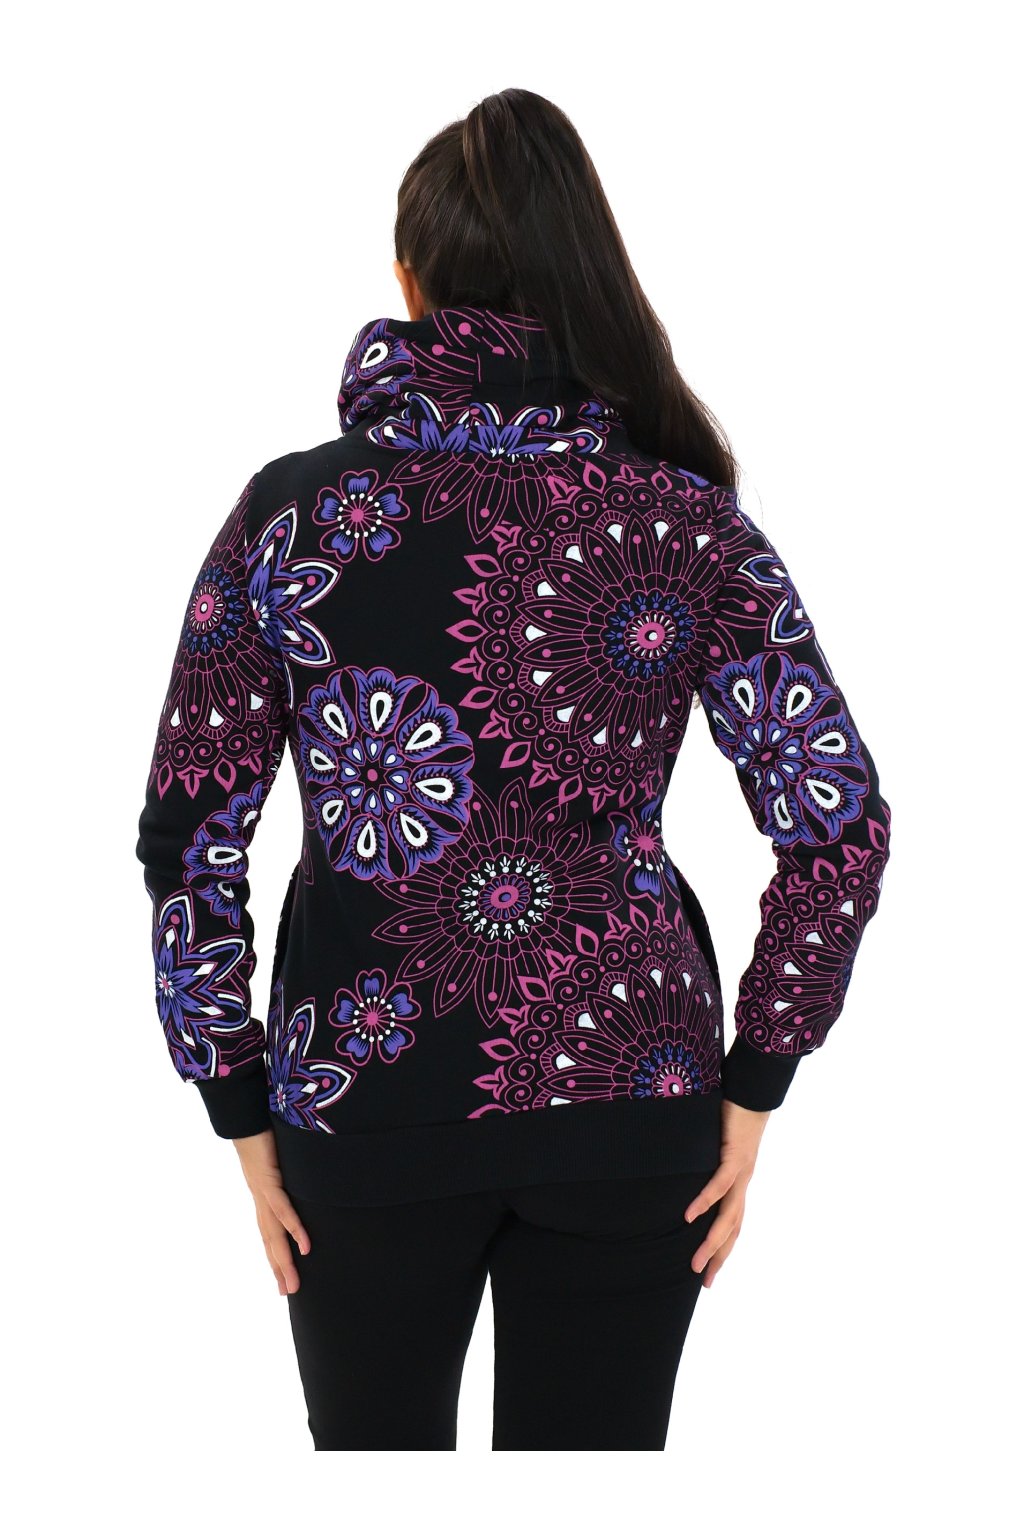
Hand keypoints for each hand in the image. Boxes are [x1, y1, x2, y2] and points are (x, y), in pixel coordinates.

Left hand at [232, 1129, 310, 1295]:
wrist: (245, 1115)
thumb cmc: (266, 1131)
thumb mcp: (283, 1156)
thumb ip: (293, 1169)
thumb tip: (310, 1173)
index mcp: (264, 1195)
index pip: (270, 1232)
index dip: (276, 1255)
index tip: (283, 1278)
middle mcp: (261, 1199)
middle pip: (270, 1241)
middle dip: (279, 1268)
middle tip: (289, 1292)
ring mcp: (263, 1192)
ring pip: (274, 1233)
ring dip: (284, 1260)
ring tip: (293, 1283)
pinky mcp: (268, 1180)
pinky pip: (282, 1209)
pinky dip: (293, 1228)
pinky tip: (304, 1246)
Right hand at [684, 1099, 771, 1287]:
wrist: (753, 1092)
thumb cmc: (731, 1115)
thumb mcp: (713, 1146)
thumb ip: (702, 1162)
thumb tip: (678, 1170)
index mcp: (738, 1183)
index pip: (732, 1224)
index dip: (723, 1249)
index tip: (709, 1273)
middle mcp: (742, 1183)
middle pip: (733, 1230)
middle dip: (719, 1257)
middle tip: (704, 1283)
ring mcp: (741, 1172)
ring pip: (728, 1216)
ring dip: (713, 1242)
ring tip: (696, 1262)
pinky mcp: (734, 1157)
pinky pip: (719, 1185)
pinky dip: (705, 1202)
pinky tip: (690, 1217)